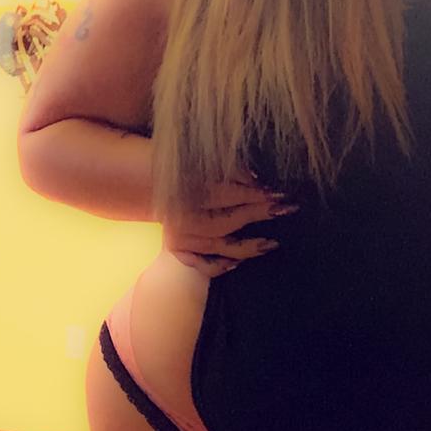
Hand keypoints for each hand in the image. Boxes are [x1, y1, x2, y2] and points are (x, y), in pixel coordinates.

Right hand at [161, 167, 298, 277]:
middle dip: (258, 214)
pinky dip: (221, 266)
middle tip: (286, 210)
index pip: (227, 193)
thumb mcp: (202, 165)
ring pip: (218, 246)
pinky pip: (202, 264)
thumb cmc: (182, 174)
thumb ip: (230, 171)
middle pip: (226, 220)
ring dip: (247, 246)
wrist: (144, 186)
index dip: (255, 194)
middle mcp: (181, 216)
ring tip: (272, 244)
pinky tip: (238, 262)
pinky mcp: (177, 250)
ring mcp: (179, 236)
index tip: (280, 194)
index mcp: (186, 189)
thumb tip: (258, 179)